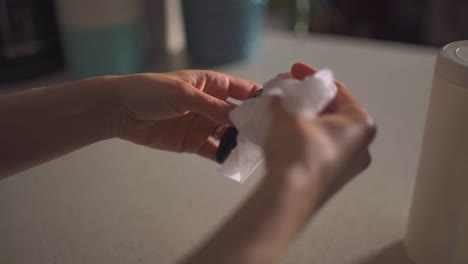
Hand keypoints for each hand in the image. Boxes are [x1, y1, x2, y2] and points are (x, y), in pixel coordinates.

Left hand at [110, 70, 260, 159]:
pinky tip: (235, 160)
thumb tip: (240, 117)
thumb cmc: (150, 91)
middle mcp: (212, 104)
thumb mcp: (183, 94)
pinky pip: (214, 150)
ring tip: (255, 151)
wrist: (120, 111)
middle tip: (270, 136)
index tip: (277, 109)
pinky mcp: (193, 142)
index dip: (259, 98)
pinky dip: (224, 155)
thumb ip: (212, 106)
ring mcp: (203, 124)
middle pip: (239, 115)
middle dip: (253, 124)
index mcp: (212, 84)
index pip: (243, 90)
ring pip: (229, 134)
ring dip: (241, 141)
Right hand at [264, 63, 375, 203]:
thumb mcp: (286, 115)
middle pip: (332, 112)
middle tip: (286, 94)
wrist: (289, 196)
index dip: (311, 77)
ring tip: (281, 114)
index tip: (294, 71)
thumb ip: (281, 100)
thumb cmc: (298, 151)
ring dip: (304, 121)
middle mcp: (361, 146)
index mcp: (361, 123)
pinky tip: (284, 137)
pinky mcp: (333, 180)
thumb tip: (276, 97)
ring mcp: (349, 166)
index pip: (336, 90)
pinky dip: (303, 140)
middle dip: (306, 101)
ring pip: (324, 133)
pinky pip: (319, 151)